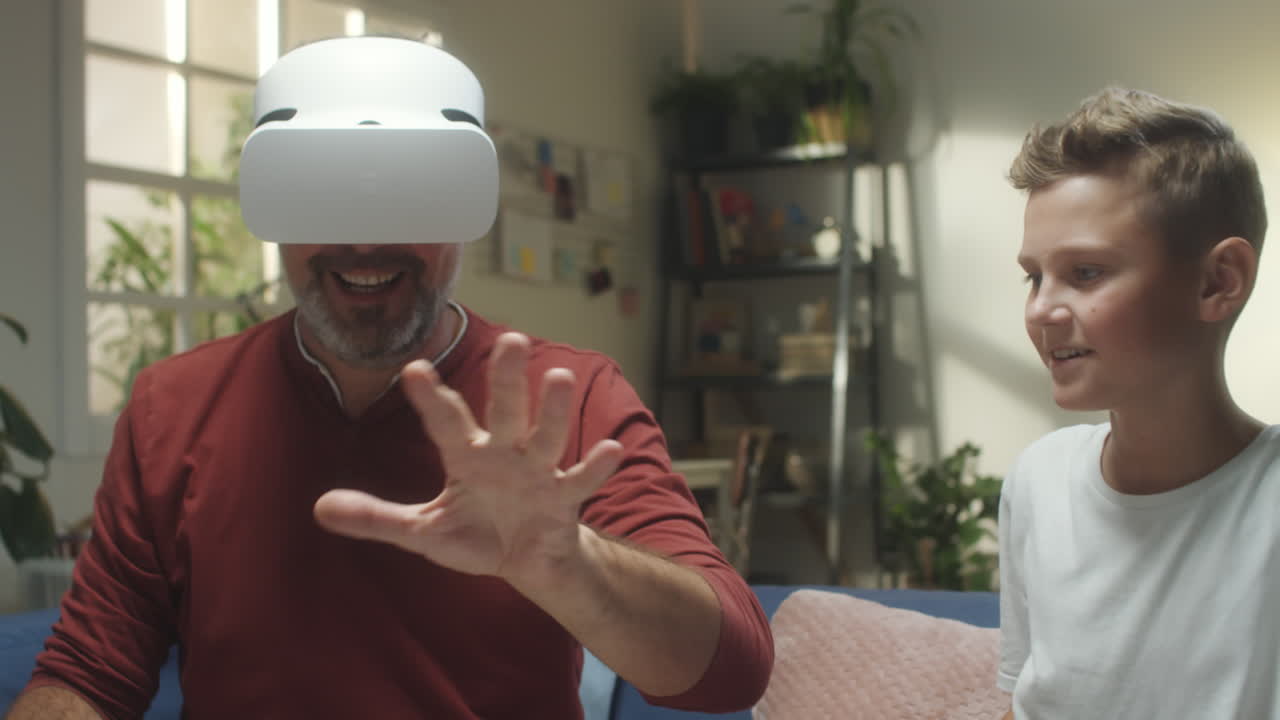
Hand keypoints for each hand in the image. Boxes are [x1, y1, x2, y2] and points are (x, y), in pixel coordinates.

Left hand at [313, 332, 623, 588]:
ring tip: (556, 376)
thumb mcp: (422, 531)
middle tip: (512, 339)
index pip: (446, 422)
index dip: (431, 399)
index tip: (413, 370)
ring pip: (546, 435)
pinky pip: (581, 480)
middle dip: (508, 378)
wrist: (528, 560)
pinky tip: (611, 449)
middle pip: (506, 411)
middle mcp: (504, 453)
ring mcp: (537, 472)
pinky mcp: (563, 499)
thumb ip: (376, 517)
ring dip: (552, 409)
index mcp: (467, 456)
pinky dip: (596, 466)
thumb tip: (318, 507)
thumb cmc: (477, 533)